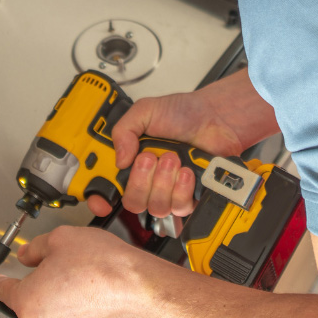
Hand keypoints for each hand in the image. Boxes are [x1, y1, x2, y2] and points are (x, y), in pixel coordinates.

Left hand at [0, 226, 151, 317]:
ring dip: (59, 295)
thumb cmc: (102, 264)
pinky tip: (90, 288)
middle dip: (39, 283)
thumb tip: (27, 254)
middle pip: (31, 302)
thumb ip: (34, 248)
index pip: (3, 291)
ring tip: (80, 274)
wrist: (137, 285)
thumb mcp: (59, 239)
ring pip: (53, 311)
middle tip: (58, 264)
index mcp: (29, 302)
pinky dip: (77, 306)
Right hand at [87, 70, 278, 217]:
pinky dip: (182, 189)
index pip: (107, 186)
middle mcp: (147, 178)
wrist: (217, 117)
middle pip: (131, 202)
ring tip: (174, 160)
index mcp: (131, 159)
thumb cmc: (185, 112)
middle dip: (141, 182)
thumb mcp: (146, 111)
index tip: (102, 200)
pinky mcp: (188, 195)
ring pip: (156, 207)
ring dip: (164, 182)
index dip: (100, 198)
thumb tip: (118, 160)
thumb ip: (124, 130)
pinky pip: (179, 207)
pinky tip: (187, 171)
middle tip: (151, 158)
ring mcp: (168, 188)